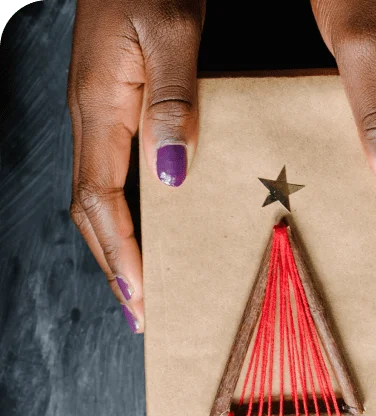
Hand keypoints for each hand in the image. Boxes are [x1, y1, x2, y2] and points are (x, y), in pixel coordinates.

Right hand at [68, 0, 203, 332]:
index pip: (101, 199)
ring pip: (98, 198)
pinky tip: (141, 231)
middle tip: (138, 310)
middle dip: (113, 263)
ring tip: (138, 286)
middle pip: (91, 210)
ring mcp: (98, 117)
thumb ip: (172, 102)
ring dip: (115, 246)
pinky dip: (123, 216)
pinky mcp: (113, 110)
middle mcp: (91, 120)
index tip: (139, 293)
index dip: (118, 250)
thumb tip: (171, 173)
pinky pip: (112, 177)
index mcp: (99, 108)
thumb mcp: (172, 33)